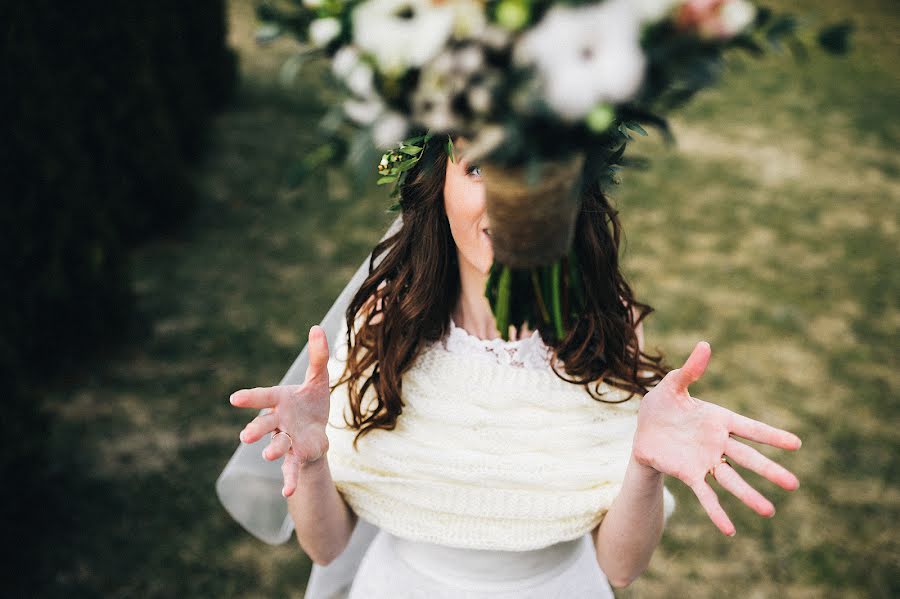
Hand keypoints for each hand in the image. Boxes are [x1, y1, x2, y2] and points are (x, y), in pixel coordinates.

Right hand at [229, 325, 331, 497]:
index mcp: (281, 400)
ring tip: (268, 455)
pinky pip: (291, 470)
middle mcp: (278, 422)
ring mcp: (286, 440)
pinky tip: (288, 494)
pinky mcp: (297, 457)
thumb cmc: (311, 402)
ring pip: (277, 445)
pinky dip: (290, 481)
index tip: (234, 399)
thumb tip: (317, 327)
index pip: (264, 397)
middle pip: (264, 424)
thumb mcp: (318, 379)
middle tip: (245, 437)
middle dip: (256, 429)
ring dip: (272, 450)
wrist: (316, 430)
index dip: (250, 398)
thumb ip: (318, 356)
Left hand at [632, 341, 801, 536]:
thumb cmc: (661, 405)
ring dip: (749, 496)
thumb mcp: (672, 385)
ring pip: (731, 481)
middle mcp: (717, 444)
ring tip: (770, 511)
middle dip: (770, 471)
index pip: (750, 428)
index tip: (797, 444)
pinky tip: (730, 530)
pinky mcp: (689, 474)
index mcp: (718, 420)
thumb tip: (705, 345)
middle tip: (795, 485)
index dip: (771, 436)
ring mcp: (705, 461)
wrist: (643, 430)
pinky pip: (705, 495)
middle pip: (748, 459)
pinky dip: (717, 512)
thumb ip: (690, 370)